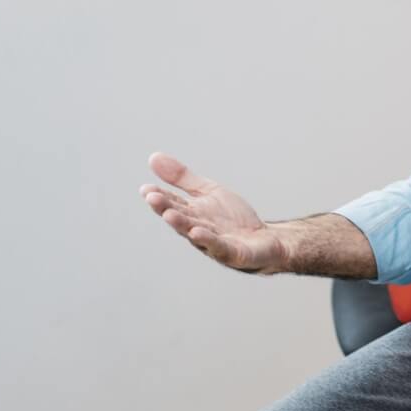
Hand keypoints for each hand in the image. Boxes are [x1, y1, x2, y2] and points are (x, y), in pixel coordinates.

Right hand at [139, 152, 287, 273]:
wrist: (264, 240)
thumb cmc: (232, 219)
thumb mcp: (208, 191)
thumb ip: (183, 178)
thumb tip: (153, 157)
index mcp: (192, 214)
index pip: (172, 204)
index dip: (159, 197)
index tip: (145, 188)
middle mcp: (198, 229)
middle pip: (180, 218)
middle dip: (165, 208)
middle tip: (153, 197)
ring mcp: (214, 243)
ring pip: (195, 234)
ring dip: (181, 225)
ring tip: (169, 214)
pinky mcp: (232, 253)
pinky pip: (219, 247)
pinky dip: (209, 240)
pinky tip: (198, 232)